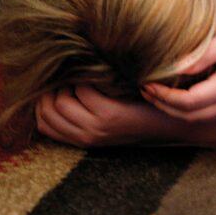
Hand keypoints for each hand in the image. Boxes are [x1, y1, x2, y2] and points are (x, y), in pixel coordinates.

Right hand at [35, 85, 215, 146]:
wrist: (172, 121)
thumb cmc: (138, 112)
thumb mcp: (106, 118)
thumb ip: (82, 110)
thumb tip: (58, 83)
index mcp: (82, 140)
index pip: (43, 124)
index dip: (44, 102)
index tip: (59, 86)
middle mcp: (86, 137)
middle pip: (47, 111)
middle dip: (54, 90)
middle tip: (72, 77)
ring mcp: (97, 128)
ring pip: (60, 100)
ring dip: (69, 82)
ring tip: (86, 75)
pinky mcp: (110, 115)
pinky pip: (83, 90)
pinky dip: (88, 78)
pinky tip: (101, 74)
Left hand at [142, 14, 215, 122]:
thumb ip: (203, 56)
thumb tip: (174, 68)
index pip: (188, 102)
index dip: (164, 97)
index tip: (146, 83)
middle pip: (190, 116)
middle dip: (164, 106)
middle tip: (144, 90)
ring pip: (199, 117)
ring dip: (176, 110)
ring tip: (156, 94)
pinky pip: (209, 112)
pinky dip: (190, 109)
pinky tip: (180, 94)